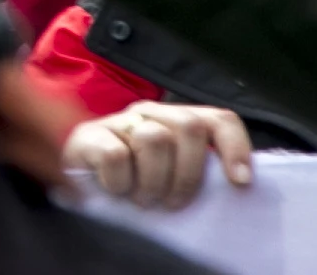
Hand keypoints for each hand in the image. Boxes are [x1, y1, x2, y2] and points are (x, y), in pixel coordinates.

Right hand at [67, 101, 252, 210]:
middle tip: (174, 203)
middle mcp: (150, 113)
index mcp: (177, 120)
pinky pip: (116, 156)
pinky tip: (116, 191)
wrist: (76, 184)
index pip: (219, 119)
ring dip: (154, 182)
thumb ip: (200, 170)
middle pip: (189, 127)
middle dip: (189, 174)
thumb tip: (239, 184)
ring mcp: (118, 121)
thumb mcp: (173, 176)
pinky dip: (121, 183)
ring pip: (155, 140)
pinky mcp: (88, 136)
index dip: (235, 148)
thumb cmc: (135, 185)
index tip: (240, 182)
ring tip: (144, 200)